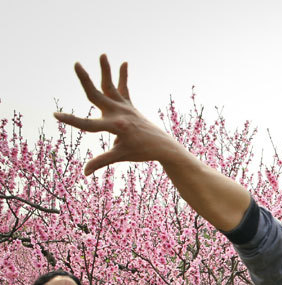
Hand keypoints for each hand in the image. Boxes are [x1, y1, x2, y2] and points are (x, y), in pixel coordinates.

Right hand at [54, 55, 184, 174]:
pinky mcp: (130, 105)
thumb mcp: (120, 156)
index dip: (71, 121)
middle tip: (76, 64)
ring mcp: (125, 107)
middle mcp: (119, 113)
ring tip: (103, 54)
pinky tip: (124, 62)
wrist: (163, 146)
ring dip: (107, 70)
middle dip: (86, 80)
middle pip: (97, 95)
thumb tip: (84, 172)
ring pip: (112, 86)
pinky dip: (123, 76)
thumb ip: (101, 161)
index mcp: (115, 126)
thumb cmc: (141, 152)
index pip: (88, 125)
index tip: (55, 115)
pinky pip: (124, 89)